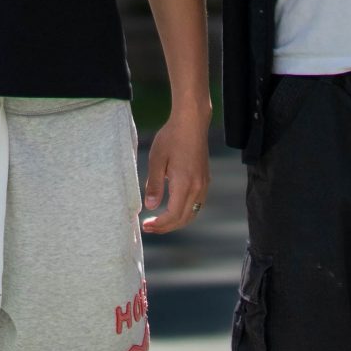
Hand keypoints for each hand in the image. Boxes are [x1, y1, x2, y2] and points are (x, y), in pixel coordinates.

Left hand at [140, 104, 210, 234]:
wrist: (191, 123)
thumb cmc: (171, 138)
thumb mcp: (156, 160)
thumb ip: (154, 185)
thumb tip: (150, 207)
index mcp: (184, 184)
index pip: (173, 215)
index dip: (159, 224)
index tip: (145, 225)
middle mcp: (198, 187)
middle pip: (184, 218)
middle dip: (166, 227)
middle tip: (149, 227)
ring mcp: (204, 184)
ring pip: (192, 213)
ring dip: (176, 221)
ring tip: (160, 222)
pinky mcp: (205, 180)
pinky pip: (197, 204)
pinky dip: (185, 212)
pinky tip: (173, 209)